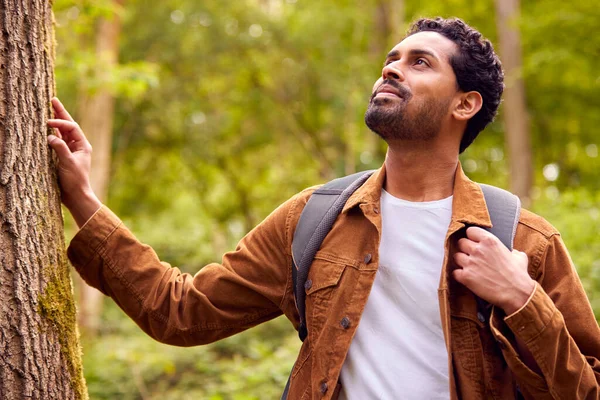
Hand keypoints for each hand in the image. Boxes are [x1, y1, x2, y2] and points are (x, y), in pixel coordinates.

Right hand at [47, 97, 100, 225]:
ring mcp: (71, 151)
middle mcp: (78, 146)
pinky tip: (47, 127)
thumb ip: (60, 149)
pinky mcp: (64, 156)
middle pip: (69, 126)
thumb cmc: (75, 181)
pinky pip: (58, 141)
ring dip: (56, 121)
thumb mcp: (68, 164)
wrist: (76, 196)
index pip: (72, 128)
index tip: (48, 123)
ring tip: (50, 108)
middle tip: (53, 100)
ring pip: (63, 132)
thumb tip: (50, 137)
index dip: (61, 123)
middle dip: (61, 113)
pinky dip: (52, 133)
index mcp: (83, 146)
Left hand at [453, 227, 534, 314]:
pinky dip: (459, 275)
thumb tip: (511, 252)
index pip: (471, 231)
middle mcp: (478, 250)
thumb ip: (511, 251)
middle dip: (465, 249)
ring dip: (461, 262)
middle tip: (471, 256)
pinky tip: (467, 278)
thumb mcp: (519, 257)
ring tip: (469, 268)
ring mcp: (470, 263)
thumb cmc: (519, 275)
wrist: (517, 294)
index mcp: (490, 241)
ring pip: (456, 256)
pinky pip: (455, 272)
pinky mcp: (465, 276)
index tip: (474, 242)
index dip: (472, 237)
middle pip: (461, 243)